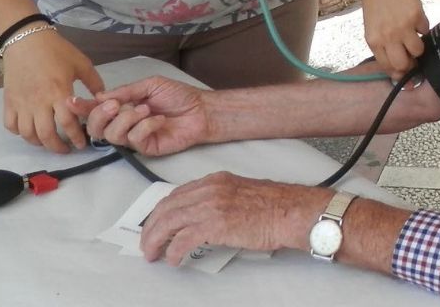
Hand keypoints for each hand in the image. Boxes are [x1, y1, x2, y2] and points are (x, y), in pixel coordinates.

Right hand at [1, 30, 103, 153]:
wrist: (26, 39)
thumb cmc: (56, 50)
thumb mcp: (81, 63)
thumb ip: (94, 82)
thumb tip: (102, 99)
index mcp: (58, 92)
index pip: (67, 123)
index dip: (76, 137)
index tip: (82, 144)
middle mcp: (38, 102)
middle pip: (46, 134)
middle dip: (58, 147)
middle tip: (66, 149)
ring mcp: (21, 103)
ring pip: (27, 134)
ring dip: (39, 143)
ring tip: (49, 142)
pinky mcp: (8, 101)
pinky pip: (10, 125)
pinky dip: (19, 133)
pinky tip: (29, 131)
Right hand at [70, 76, 211, 156]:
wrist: (201, 109)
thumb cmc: (177, 95)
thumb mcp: (150, 85)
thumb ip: (125, 91)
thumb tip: (99, 96)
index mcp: (121, 107)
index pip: (96, 110)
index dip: (82, 108)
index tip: (70, 102)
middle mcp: (123, 124)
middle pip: (96, 129)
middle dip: (99, 115)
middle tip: (116, 105)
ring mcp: (133, 138)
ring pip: (112, 135)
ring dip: (126, 119)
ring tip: (145, 109)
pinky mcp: (145, 149)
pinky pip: (134, 139)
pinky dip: (145, 126)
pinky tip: (158, 120)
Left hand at [139, 172, 324, 264]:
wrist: (291, 212)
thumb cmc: (276, 206)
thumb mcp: (241, 193)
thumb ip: (220, 200)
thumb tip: (205, 217)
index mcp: (216, 180)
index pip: (177, 194)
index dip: (161, 211)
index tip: (155, 222)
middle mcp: (210, 189)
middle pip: (167, 207)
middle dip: (152, 226)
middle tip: (147, 241)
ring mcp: (211, 206)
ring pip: (169, 222)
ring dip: (156, 239)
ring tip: (152, 252)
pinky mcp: (215, 225)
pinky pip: (183, 239)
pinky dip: (174, 250)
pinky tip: (173, 258)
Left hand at [360, 0, 427, 77]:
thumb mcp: (372, 23)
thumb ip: (382, 42)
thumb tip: (397, 60)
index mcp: (373, 40)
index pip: (387, 67)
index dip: (398, 72)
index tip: (404, 72)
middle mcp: (388, 36)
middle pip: (403, 65)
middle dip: (410, 64)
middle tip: (412, 56)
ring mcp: (403, 27)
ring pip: (418, 51)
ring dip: (418, 45)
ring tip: (413, 34)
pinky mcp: (417, 15)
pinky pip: (425, 30)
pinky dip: (423, 26)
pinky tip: (414, 16)